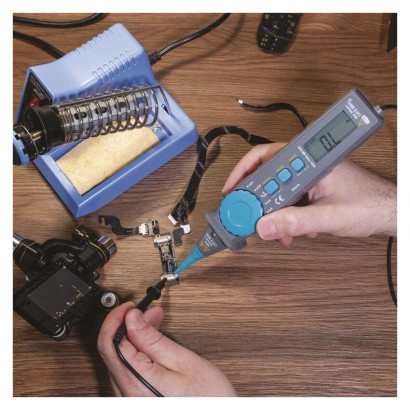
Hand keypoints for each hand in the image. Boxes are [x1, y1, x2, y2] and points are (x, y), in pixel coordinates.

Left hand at [97, 302, 236, 396]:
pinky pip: (127, 370)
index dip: (118, 319)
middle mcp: (127, 395)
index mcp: (135, 384)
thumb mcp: (183, 362)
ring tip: (153, 324)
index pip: (110, 343)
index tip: (131, 307)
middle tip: (147, 312)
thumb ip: (153, 341)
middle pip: (112, 350)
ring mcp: (130, 399)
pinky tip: (150, 343)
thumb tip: (132, 319)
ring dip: (133, 337)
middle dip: (128, 325)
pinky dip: (136, 352)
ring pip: (119, 359)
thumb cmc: (207, 398)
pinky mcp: (136, 399)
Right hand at [222, 143, 395, 244]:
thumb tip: (265, 226)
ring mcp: (311, 177)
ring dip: (271, 210)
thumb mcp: (328, 217)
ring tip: (272, 228)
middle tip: (243, 212)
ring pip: (278, 189)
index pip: (266, 157)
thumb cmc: (370, 205)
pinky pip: (290, 198)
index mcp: (311, 161)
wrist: (390, 212)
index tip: (231, 193)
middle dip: (254, 196)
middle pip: (268, 174)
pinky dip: (285, 213)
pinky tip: (292, 228)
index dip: (243, 174)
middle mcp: (308, 165)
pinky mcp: (313, 189)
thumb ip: (295, 222)